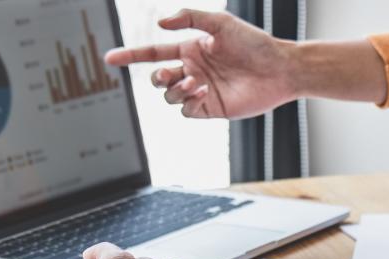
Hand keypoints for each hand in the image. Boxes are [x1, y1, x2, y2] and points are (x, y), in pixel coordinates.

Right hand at [106, 9, 295, 118]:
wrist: (279, 68)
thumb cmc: (254, 43)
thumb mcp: (220, 22)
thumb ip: (189, 18)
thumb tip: (161, 23)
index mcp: (191, 49)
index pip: (153, 54)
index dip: (130, 56)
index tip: (109, 58)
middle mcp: (193, 70)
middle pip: (158, 78)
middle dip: (158, 77)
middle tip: (169, 74)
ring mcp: (201, 91)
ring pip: (170, 96)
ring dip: (176, 89)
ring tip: (196, 81)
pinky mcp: (212, 108)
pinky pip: (186, 110)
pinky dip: (187, 102)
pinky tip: (202, 91)